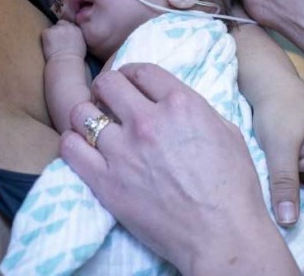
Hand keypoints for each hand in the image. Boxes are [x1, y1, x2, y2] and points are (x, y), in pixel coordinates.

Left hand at [42, 20, 86, 60]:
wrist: (65, 63)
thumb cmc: (74, 59)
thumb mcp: (82, 45)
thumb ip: (77, 36)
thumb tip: (73, 35)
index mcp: (77, 29)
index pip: (70, 24)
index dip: (66, 31)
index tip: (64, 37)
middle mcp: (67, 26)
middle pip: (61, 23)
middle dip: (59, 29)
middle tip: (57, 40)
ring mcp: (57, 28)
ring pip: (53, 28)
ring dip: (52, 34)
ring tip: (53, 45)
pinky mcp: (48, 32)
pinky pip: (45, 32)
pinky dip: (45, 38)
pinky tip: (49, 46)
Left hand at [60, 63, 297, 275]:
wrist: (222, 234)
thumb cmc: (233, 187)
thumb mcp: (227, 131)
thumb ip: (197, 109)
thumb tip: (178, 102)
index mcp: (181, 104)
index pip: (141, 70)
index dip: (132, 73)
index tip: (130, 82)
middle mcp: (147, 121)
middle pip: (108, 83)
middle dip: (106, 87)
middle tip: (109, 99)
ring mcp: (123, 151)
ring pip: (82, 113)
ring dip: (87, 114)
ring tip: (94, 124)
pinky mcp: (105, 182)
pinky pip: (70, 148)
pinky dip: (72, 142)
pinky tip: (82, 147)